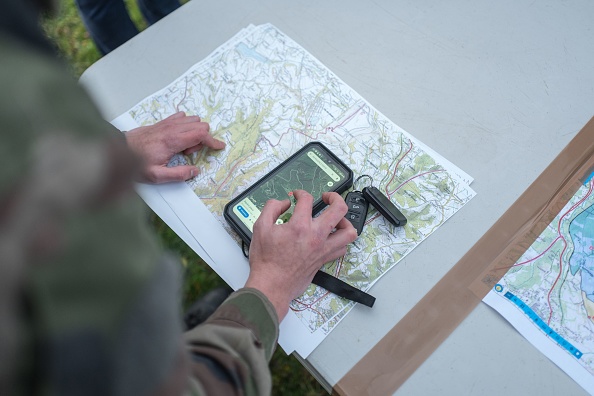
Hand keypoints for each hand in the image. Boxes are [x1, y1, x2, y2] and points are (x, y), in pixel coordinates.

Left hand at [124, 111, 224, 182]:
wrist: (120, 149)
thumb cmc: (137, 164)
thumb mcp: (157, 176)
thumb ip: (178, 174)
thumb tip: (195, 171)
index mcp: (173, 141)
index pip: (201, 134)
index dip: (213, 141)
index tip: (219, 147)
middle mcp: (172, 128)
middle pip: (200, 125)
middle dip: (202, 139)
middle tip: (188, 153)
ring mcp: (167, 123)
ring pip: (193, 119)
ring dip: (194, 132)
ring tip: (182, 146)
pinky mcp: (163, 122)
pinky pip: (182, 116)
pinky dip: (187, 124)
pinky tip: (179, 136)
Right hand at [245, 190, 356, 320]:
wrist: (271, 285)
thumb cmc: (265, 260)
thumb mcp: (260, 227)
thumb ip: (272, 208)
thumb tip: (283, 203)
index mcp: (300, 226)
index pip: (307, 199)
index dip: (301, 193)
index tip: (297, 195)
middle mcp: (316, 236)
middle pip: (339, 209)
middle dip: (335, 197)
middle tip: (327, 197)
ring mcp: (323, 249)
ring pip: (349, 232)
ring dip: (345, 221)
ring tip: (336, 218)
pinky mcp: (324, 260)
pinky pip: (342, 248)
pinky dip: (340, 240)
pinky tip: (331, 237)